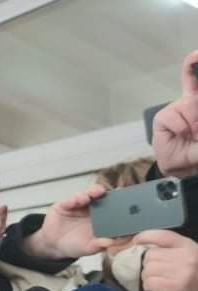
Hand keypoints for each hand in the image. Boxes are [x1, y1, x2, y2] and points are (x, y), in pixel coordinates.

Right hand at [23, 185, 122, 258]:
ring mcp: (79, 205)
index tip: (129, 204)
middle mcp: (93, 210)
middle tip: (116, 192)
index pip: (114, 209)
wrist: (53, 245)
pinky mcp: (65, 205)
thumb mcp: (90, 248)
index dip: (121, 206)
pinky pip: (70, 199)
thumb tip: (112, 242)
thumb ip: (101, 245)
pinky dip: (75, 198)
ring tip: (96, 192)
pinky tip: (78, 200)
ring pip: (88, 194)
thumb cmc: (75, 245)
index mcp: (103, 219)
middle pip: (103, 197)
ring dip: (93, 191)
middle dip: (109, 194)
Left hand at [134, 229, 197, 290]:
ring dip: (147, 277)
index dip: (145, 236)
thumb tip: (144, 244)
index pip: (162, 236)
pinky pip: (150, 283)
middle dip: (147, 265)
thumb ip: (170, 247)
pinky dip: (149, 287)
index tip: (136, 240)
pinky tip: (156, 288)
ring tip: (157, 281)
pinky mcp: (176, 287)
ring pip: (148, 270)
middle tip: (155, 272)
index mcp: (187, 246)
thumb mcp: (186, 255)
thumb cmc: (192, 274)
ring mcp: (182, 272)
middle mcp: (186, 257)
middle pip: (150, 255)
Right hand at [153, 51, 197, 177]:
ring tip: (193, 135)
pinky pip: (173, 117)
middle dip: (194, 97)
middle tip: (192, 123)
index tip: (196, 55)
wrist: (182, 168)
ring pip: (190, 106)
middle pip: (195, 90)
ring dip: (193, 122)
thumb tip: (191, 124)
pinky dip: (180, 127)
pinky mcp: (163, 118)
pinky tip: (181, 135)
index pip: (197, 82)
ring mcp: (178, 109)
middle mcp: (193, 102)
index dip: (196, 66)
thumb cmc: (195, 151)